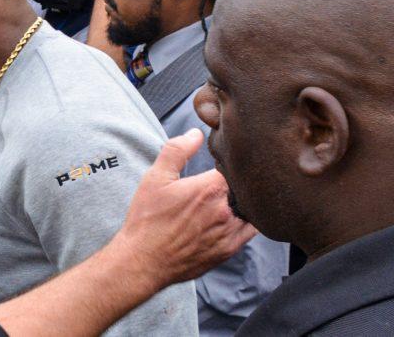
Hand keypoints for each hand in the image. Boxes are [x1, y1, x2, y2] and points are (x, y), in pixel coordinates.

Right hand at [112, 129, 255, 286]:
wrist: (144, 260)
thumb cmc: (147, 219)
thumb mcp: (155, 178)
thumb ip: (177, 150)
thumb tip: (196, 133)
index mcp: (210, 188)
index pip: (233, 167)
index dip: (226, 163)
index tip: (216, 166)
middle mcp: (225, 211)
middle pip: (243, 188)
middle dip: (234, 183)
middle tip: (219, 183)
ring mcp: (230, 233)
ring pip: (249, 210)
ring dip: (241, 203)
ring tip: (225, 201)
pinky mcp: (229, 250)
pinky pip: (249, 231)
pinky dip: (244, 222)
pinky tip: (229, 218)